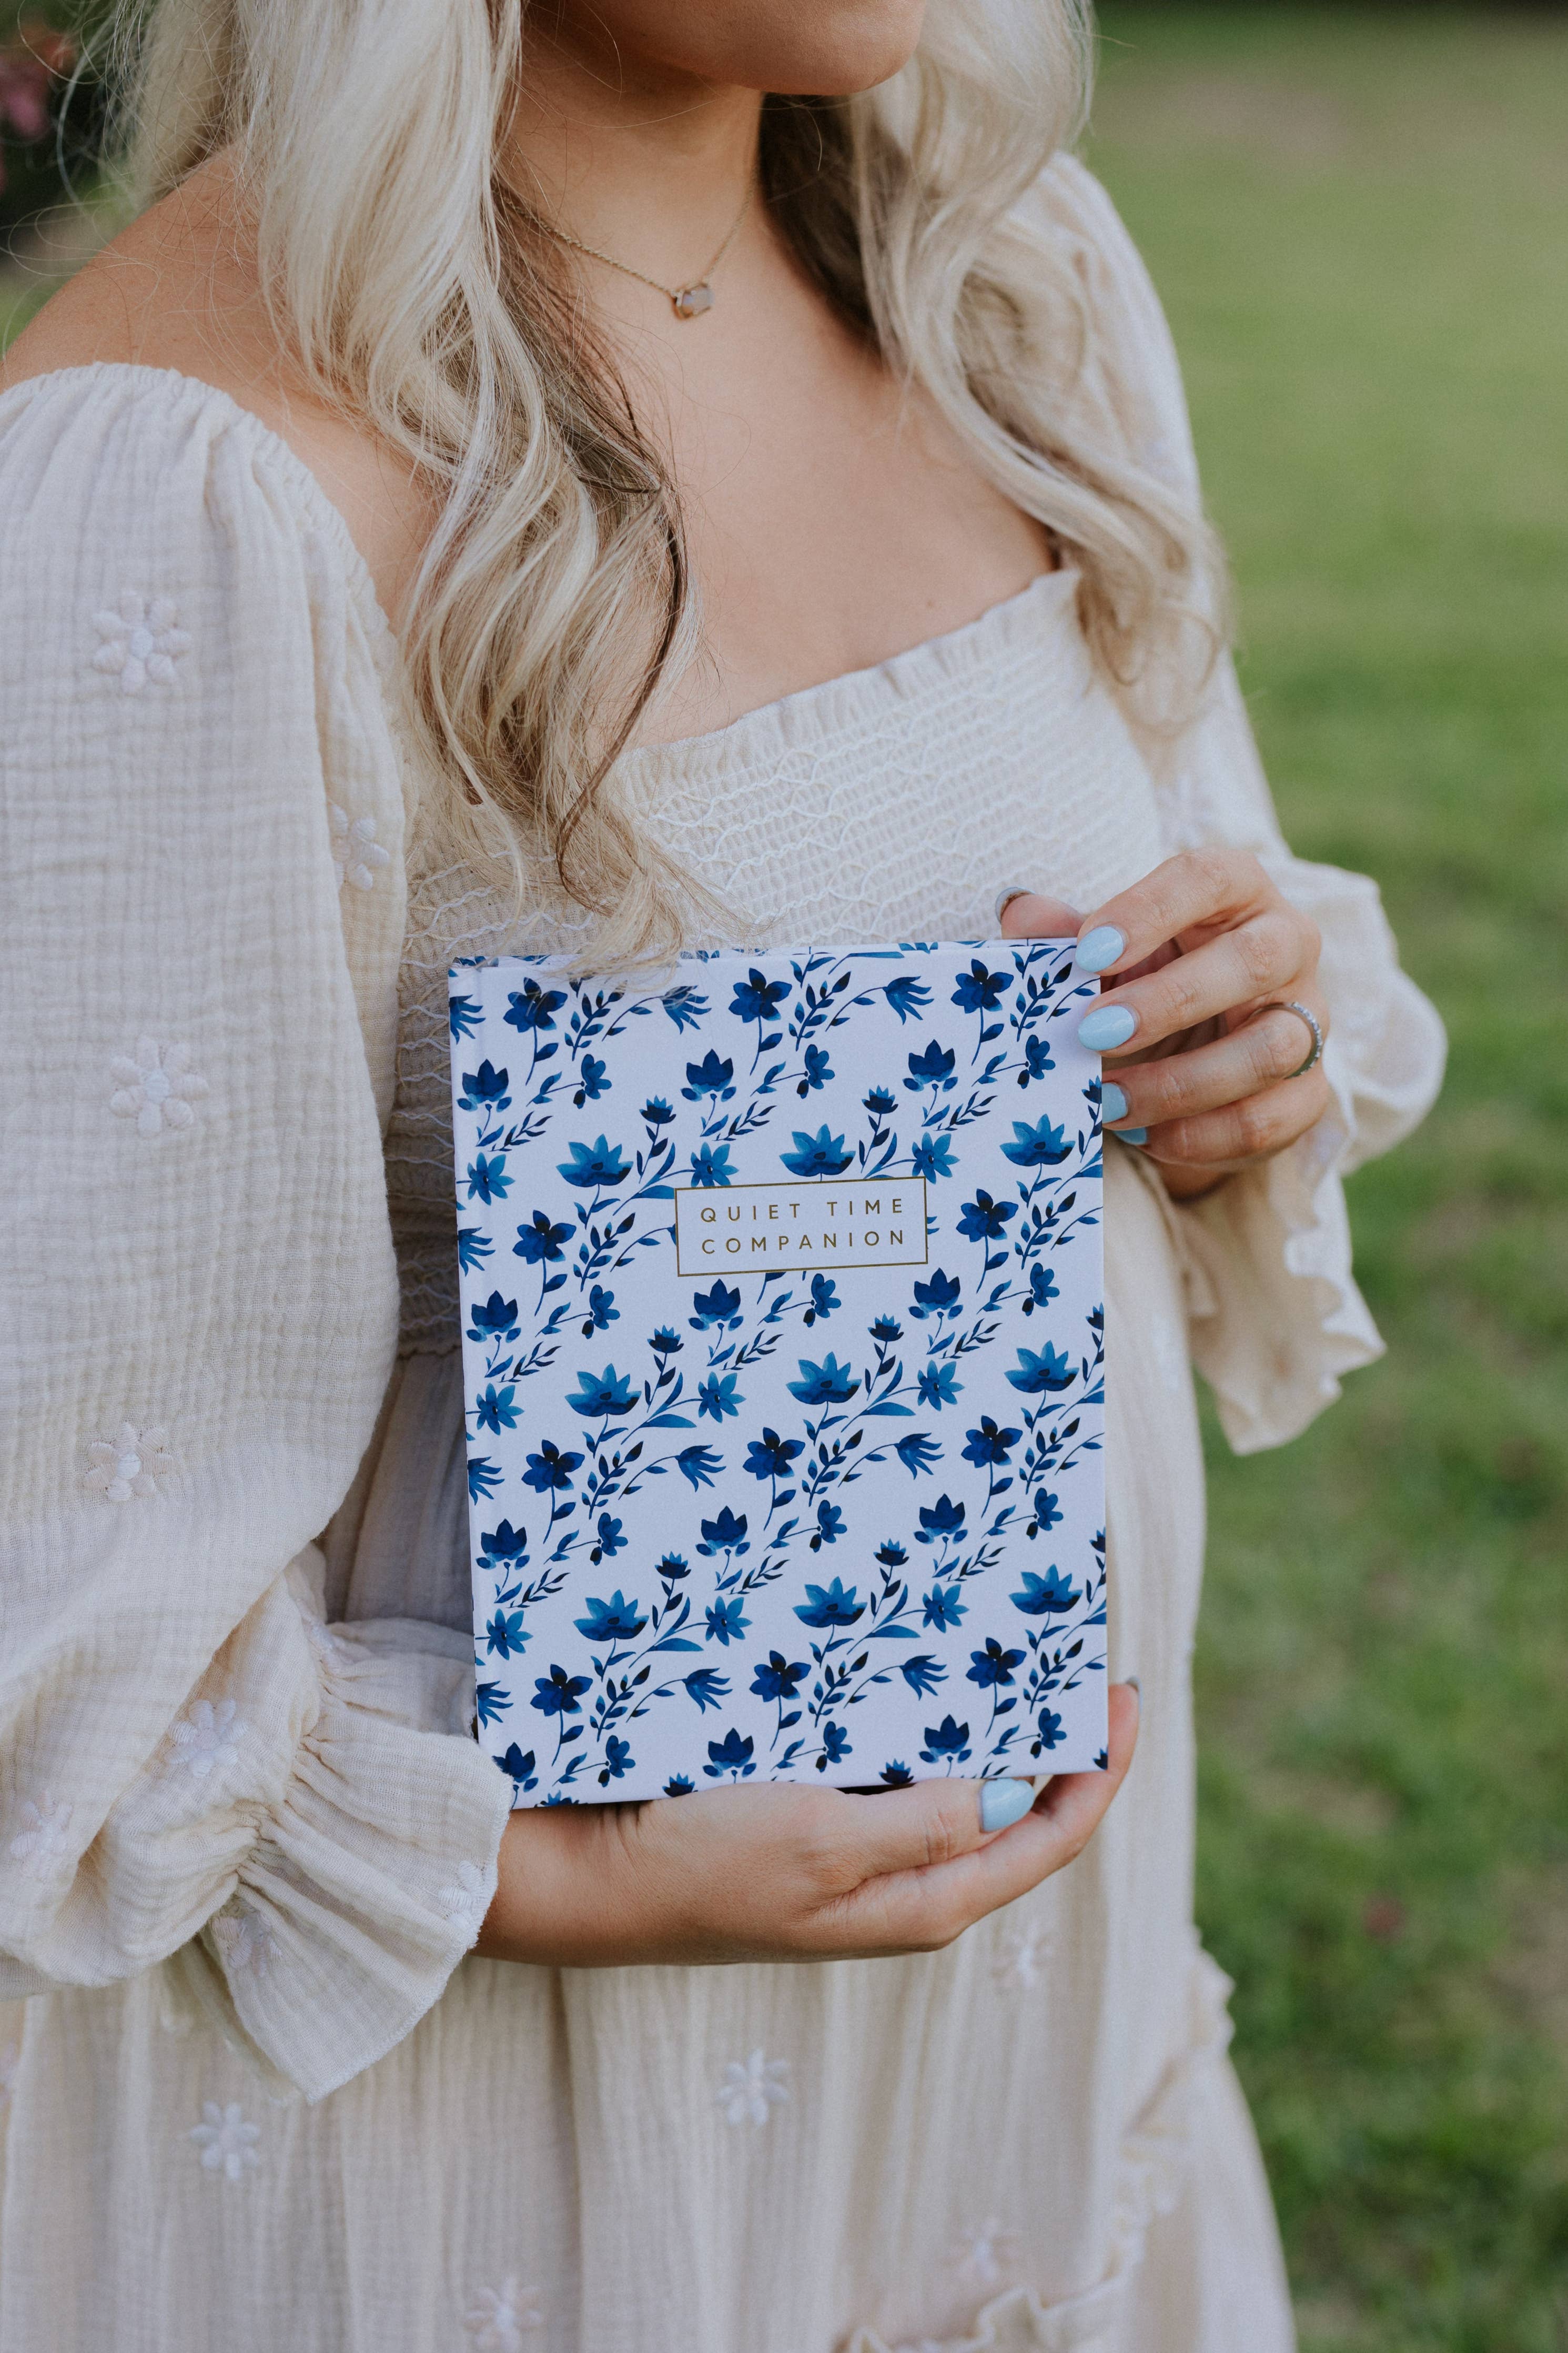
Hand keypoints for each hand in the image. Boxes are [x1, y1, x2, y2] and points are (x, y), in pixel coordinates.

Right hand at [476, 1683, 1138, 1966]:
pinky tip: (904, 1654)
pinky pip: (882, 1758)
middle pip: (1008, 1804)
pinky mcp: (806, 1815)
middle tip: (1064, 1640)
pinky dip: (908, 1710)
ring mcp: (853, 1847)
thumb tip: (1004, 1790)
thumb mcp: (826, 1843)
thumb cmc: (699, 1866)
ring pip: (946, 1774)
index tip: (1124, 1691)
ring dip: (976, 1713)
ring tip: (998, 1633)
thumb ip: (925, 1821)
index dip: (1100, 1769)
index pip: (1051, 1836)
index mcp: (924, 1901)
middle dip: (1046, 1732)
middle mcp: (900, 1880)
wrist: (580, 1877)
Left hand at [998, 852, 1328, 1200]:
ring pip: (1271, 1049)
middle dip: (1169, 1002)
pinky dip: (1205, 1135)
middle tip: (1093, 1034)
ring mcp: (1308, 1019)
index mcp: (1237, 891)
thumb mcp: (1100, 953)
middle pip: (1254, 960)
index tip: (1086, 953)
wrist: (1186, 1051)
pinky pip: (1272, 1117)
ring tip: (1106, 1101)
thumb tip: (1022, 915)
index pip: (1209, 877)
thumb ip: (1063, 934)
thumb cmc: (1140, 979)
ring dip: (1180, 1083)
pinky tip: (1146, 1134)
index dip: (1149, 910)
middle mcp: (1288, 944)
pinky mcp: (1310, 1089)